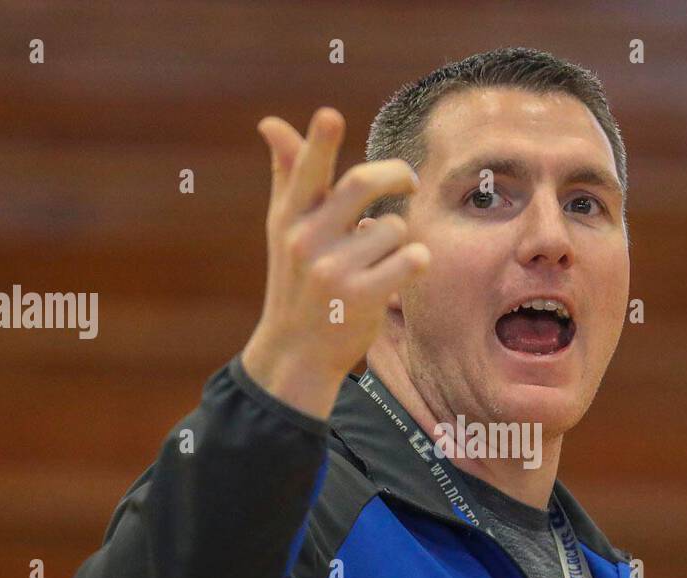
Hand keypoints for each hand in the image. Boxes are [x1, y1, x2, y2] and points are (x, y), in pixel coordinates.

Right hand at [240, 107, 428, 419]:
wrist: (296, 353)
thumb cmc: (296, 282)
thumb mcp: (284, 230)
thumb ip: (287, 175)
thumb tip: (272, 123)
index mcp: (289, 218)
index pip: (305, 172)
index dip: (318, 142)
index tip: (329, 115)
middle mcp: (306, 240)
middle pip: (362, 183)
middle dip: (395, 174)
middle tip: (409, 180)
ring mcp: (332, 270)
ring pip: (394, 227)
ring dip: (398, 241)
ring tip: (378, 263)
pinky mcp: (361, 296)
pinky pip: (411, 258)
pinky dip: (414, 263)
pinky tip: (395, 278)